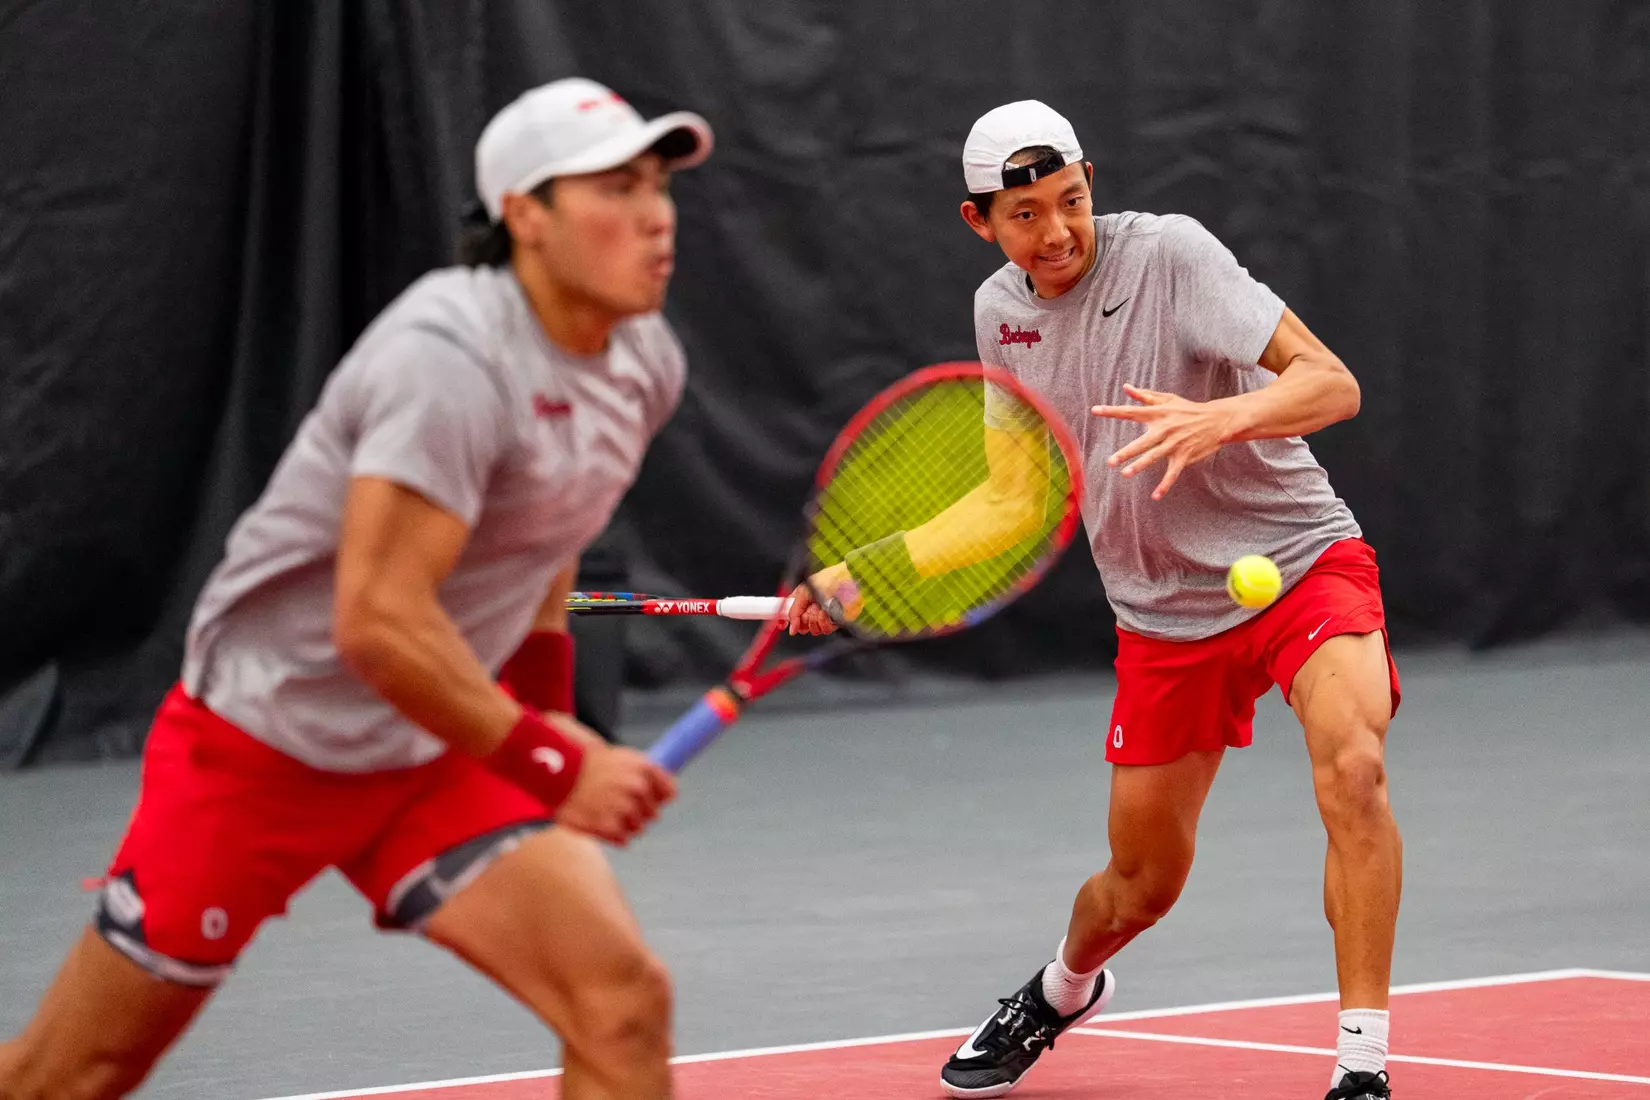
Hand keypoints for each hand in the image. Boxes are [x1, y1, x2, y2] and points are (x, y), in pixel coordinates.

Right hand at [556, 742, 676, 846]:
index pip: (668, 793)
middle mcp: (637, 787)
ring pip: (639, 828)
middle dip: (639, 811)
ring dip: (626, 824)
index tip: (642, 795)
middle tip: (615, 802)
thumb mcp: (627, 758)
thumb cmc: (594, 766)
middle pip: (653, 814)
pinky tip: (600, 820)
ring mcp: (623, 807)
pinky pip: (623, 838)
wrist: (561, 771)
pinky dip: (615, 834)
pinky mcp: (608, 826)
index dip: (656, 796)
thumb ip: (653, 775)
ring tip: (605, 810)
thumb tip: (672, 795)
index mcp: (644, 768)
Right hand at [785, 562, 859, 635]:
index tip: (787, 625)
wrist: (846, 578)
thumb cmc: (827, 579)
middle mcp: (815, 611)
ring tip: (818, 610)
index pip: (795, 619)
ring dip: (814, 621)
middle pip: (804, 628)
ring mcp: (827, 617)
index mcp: (806, 603)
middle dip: (804, 621)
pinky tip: (825, 612)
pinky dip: (823, 622)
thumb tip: (790, 627)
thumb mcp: (803, 591)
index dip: (792, 623)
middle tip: (807, 612)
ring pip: (815, 630)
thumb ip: (793, 610)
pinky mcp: (837, 621)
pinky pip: (826, 630)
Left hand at [1091, 384, 1236, 499]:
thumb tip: (1126, 388)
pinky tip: (1155, 496)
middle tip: (1111, 461)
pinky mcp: (1184, 456)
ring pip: (1154, 457)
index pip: (1130, 412)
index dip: (1112, 411)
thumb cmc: (1187, 409)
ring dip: (1140, 466)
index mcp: (1157, 414)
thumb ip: (1145, 396)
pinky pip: (1172, 473)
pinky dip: (1165, 485)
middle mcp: (1164, 429)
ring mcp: (1174, 444)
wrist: (1216, 420)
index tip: (1095, 410)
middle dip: (1126, 452)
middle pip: (1142, 442)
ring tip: (1125, 474)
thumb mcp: (1168, 399)